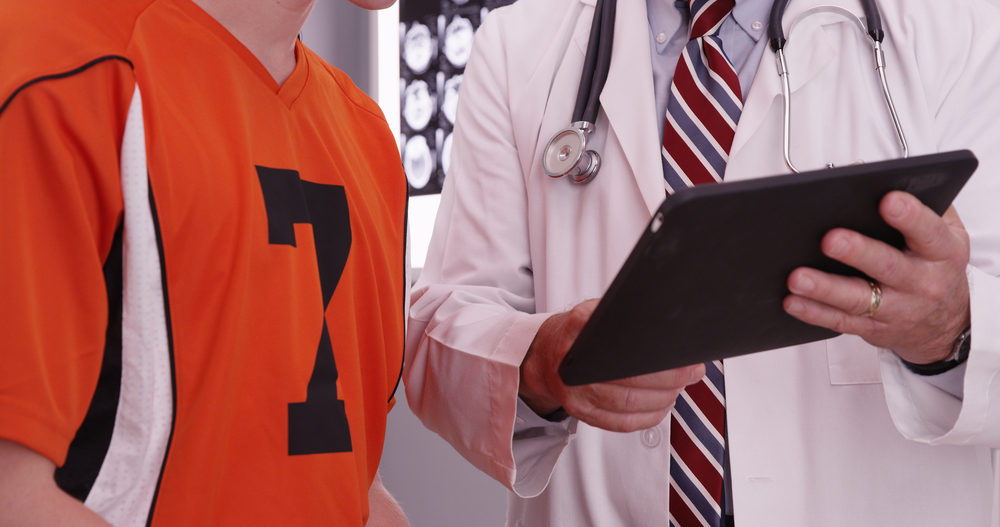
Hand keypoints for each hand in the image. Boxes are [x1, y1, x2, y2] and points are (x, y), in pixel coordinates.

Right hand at [519, 299, 704, 431]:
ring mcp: (574, 392)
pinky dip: (648, 417)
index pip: (622, 346)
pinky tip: (662, 405)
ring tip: (680, 387)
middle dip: (670, 379)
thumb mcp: (595, 311)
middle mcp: (572, 363)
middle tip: (692, 371)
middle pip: (629, 380)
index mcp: (577, 327)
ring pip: (628, 405)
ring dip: (663, 398)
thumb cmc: (577, 333)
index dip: (658, 358)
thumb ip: (624, 315)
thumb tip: (670, 324)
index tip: (683, 355)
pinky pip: (620, 423)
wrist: (543, 355)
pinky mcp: (580, 412)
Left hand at [783, 191, 970, 363]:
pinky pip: (840, 322)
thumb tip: (860, 171)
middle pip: (888, 267)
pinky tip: (791, 300)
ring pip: (858, 299)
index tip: (887, 200)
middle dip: (858, 252)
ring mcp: (898, 309)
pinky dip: (814, 312)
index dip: (910, 217)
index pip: (928, 231)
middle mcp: (922, 282)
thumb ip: (915, 199)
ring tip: (796, 277)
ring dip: (825, 288)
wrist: (945, 321)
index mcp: (941, 250)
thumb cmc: (932, 261)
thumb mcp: (941, 229)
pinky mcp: (874, 329)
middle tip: (829, 239)